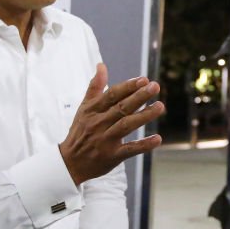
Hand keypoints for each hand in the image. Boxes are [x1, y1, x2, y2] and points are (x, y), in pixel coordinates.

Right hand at [59, 63, 162, 184]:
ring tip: (160, 106)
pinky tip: (157, 138)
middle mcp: (98, 124)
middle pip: (121, 108)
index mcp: (92, 110)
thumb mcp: (83, 108)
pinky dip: (143, 145)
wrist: (69, 163)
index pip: (112, 95)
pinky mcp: (112, 156)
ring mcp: (105, 140)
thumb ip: (94, 87)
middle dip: (139, 96)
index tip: (143, 80)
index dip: (128, 87)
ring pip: (126, 126)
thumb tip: (101, 66)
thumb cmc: (80, 132)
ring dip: (144, 116)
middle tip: (155, 87)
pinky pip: (129, 150)